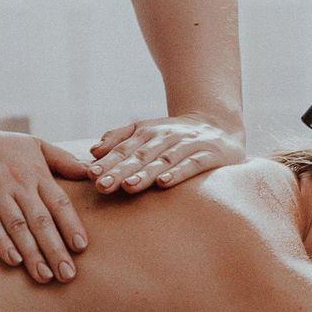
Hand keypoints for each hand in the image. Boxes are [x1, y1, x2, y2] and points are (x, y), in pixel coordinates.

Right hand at [0, 123, 92, 284]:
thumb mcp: (32, 144)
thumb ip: (62, 159)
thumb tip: (90, 172)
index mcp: (34, 171)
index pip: (58, 201)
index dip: (71, 225)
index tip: (81, 248)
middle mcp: (17, 181)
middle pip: (41, 220)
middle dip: (56, 249)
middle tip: (68, 275)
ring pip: (17, 226)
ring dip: (32, 253)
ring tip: (44, 276)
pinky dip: (1, 243)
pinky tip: (13, 261)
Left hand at [86, 112, 246, 193]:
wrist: (219, 125)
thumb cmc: (175, 136)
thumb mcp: (147, 132)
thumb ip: (120, 139)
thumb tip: (93, 151)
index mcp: (149, 131)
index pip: (125, 148)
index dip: (108, 161)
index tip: (92, 175)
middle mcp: (167, 136)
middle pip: (141, 155)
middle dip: (121, 170)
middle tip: (103, 186)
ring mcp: (189, 144)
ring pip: (164, 160)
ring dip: (146, 173)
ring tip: (129, 186)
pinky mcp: (209, 154)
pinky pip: (192, 164)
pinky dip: (178, 173)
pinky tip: (164, 183)